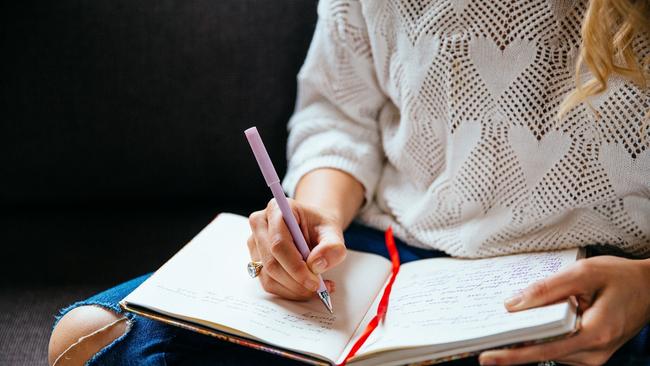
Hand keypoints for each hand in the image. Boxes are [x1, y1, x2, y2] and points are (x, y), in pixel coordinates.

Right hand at [247, 198, 345, 300]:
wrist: (314, 228)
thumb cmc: (321, 227)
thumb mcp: (334, 232)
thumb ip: (332, 247)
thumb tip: (317, 265)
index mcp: (277, 209)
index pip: (279, 243)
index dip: (295, 266)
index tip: (314, 281)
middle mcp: (260, 224)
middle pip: (271, 262)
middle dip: (296, 281)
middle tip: (319, 287)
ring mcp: (255, 243)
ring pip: (269, 277)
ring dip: (294, 288)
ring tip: (318, 286)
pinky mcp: (256, 260)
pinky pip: (269, 283)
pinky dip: (290, 291)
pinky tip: (306, 286)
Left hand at [479, 255, 649, 365]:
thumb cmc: (620, 277)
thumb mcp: (583, 273)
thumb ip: (546, 289)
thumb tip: (513, 304)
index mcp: (594, 334)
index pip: (543, 350)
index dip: (513, 355)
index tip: (486, 356)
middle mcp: (593, 353)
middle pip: (544, 353)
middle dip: (514, 345)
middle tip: (484, 338)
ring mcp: (593, 356)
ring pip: (550, 351)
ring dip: (527, 340)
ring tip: (502, 329)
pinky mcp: (590, 352)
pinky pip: (559, 347)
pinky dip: (542, 337)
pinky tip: (529, 325)